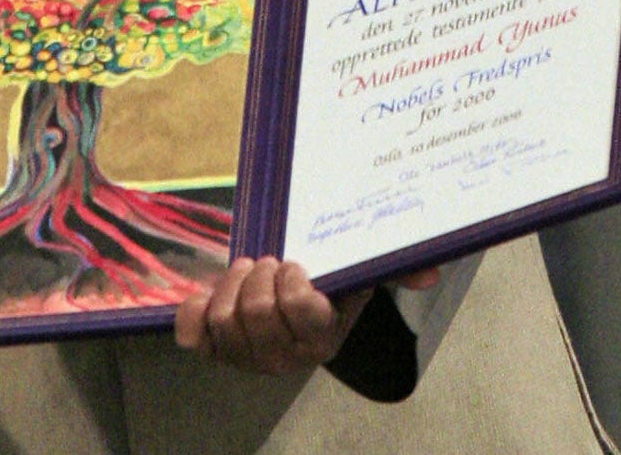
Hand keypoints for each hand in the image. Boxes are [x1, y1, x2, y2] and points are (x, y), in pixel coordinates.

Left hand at [174, 257, 442, 374]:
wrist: (285, 303)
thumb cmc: (322, 288)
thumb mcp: (358, 277)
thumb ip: (391, 271)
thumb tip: (428, 271)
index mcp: (321, 339)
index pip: (300, 310)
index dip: (292, 281)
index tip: (295, 265)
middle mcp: (284, 357)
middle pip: (255, 313)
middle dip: (258, 276)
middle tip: (267, 262)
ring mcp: (246, 357)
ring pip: (223, 318)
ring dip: (231, 282)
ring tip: (247, 270)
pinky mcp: (213, 350)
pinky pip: (192, 337)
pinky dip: (194, 310)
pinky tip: (208, 293)